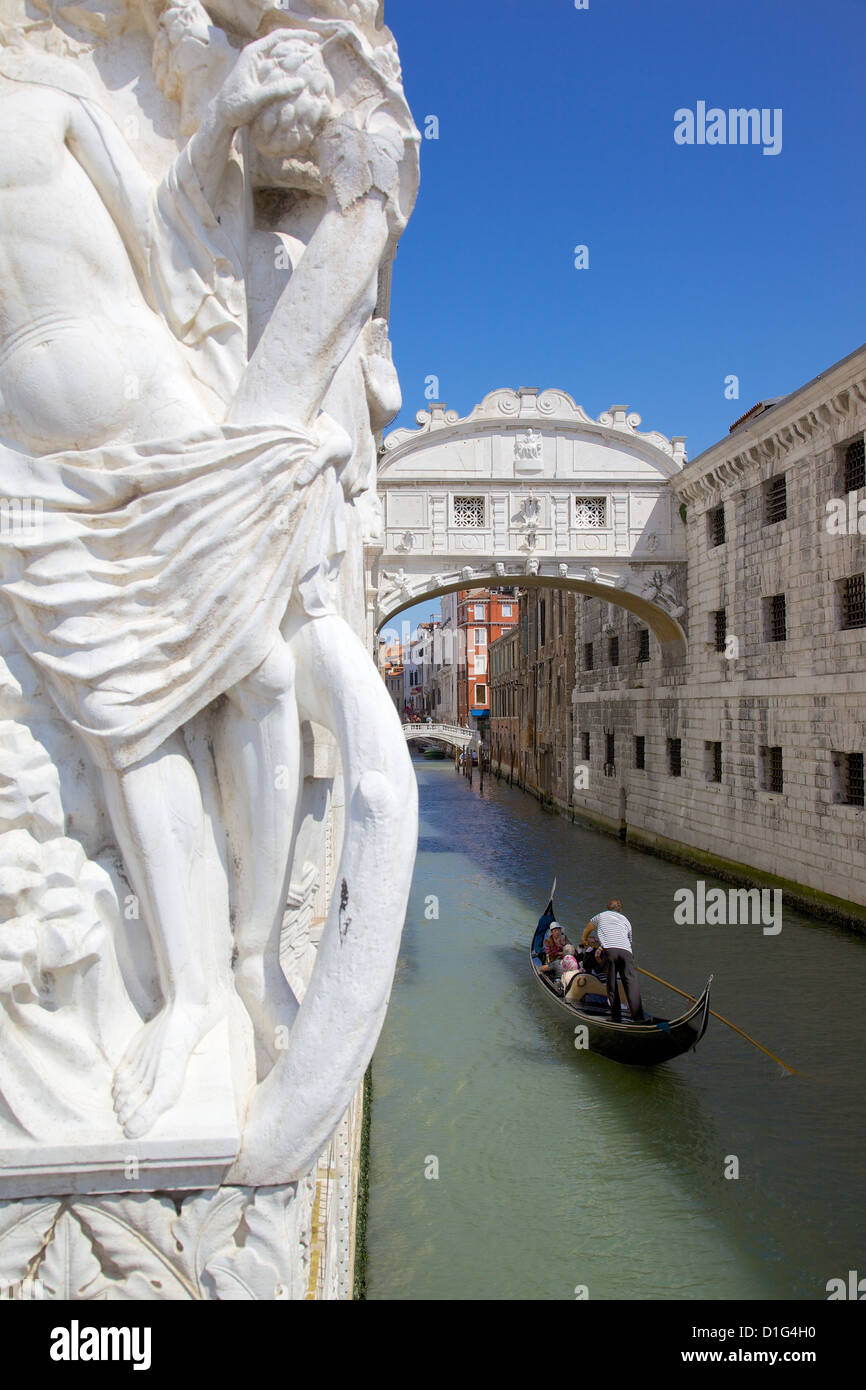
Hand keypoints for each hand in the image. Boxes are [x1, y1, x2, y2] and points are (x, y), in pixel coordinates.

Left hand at [213, 31, 332, 134]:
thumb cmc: (234, 106)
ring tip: (315, 62)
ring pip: (282, 56)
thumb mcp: (255, 99)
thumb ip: (276, 90)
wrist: (221, 116)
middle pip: (282, 43)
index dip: (298, 35)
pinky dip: (292, 70)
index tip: (315, 38)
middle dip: (301, 44)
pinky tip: (303, 77)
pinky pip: (280, 69)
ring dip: (297, 57)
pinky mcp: (262, 77)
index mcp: (253, 53)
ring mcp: (259, 66)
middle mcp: (257, 56)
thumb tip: (301, 82)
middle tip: (318, 49)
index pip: (279, 36)